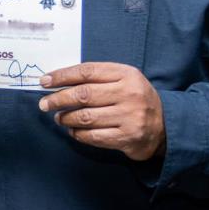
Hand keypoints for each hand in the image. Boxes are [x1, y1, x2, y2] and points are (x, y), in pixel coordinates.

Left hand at [39, 62, 165, 160]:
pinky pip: (93, 136)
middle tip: (44, 103)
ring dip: (66, 118)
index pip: (87, 72)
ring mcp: (129, 117)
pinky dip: (77, 133)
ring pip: (85, 117)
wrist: (164, 125)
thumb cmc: (135, 99)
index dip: (62, 76)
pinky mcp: (127, 137)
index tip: (44, 81)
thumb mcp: (124, 80)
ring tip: (59, 117)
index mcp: (126, 74)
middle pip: (83, 94)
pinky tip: (73, 130)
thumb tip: (58, 82)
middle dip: (58, 99)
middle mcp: (129, 94)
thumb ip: (97, 78)